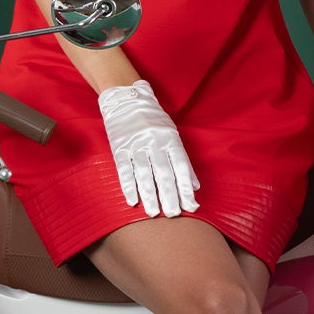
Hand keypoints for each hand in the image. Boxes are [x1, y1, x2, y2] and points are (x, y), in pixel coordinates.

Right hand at [97, 80, 199, 218]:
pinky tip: (132, 201)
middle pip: (164, 173)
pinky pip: (124, 169)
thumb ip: (182, 159)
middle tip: (173, 215)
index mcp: (170, 139)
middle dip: (169, 196)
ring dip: (149, 195)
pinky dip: (128, 186)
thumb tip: (195, 185)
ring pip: (144, 174)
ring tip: (153, 213)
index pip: (181, 167)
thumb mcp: (172, 134)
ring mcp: (136, 145)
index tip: (191, 206)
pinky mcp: (119, 147)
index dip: (186, 187)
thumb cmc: (153, 120)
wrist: (127, 99)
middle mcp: (155, 142)